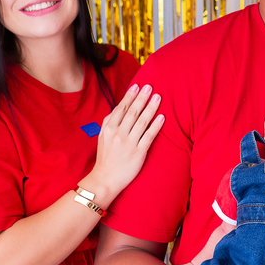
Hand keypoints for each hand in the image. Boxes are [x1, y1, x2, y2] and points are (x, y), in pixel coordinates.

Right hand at [82, 84, 163, 199]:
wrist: (105, 179)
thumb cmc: (106, 157)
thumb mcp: (102, 137)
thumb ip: (109, 122)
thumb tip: (118, 108)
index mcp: (109, 128)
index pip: (121, 108)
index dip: (130, 96)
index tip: (137, 86)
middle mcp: (119, 133)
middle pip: (133, 112)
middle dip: (142, 98)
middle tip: (150, 86)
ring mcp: (129, 143)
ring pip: (142, 121)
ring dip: (151, 108)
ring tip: (158, 97)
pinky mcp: (138, 152)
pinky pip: (149, 136)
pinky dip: (156, 126)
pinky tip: (162, 117)